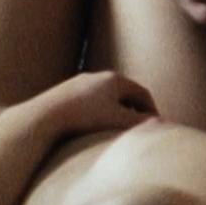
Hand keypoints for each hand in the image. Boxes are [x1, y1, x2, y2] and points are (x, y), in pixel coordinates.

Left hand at [27, 71, 158, 139]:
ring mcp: (80, 82)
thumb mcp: (117, 121)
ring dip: (116, 111)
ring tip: (116, 129)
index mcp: (115, 79)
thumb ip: (139, 122)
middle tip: (138, 127)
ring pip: (106, 97)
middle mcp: (98, 76)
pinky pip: (89, 101)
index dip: (152, 110)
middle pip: (125, 93)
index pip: (143, 93)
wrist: (44, 115)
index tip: (154, 126)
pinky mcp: (65, 92)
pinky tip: (93, 127)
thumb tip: (161, 124)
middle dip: (135, 110)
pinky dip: (98, 112)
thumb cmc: (84, 117)